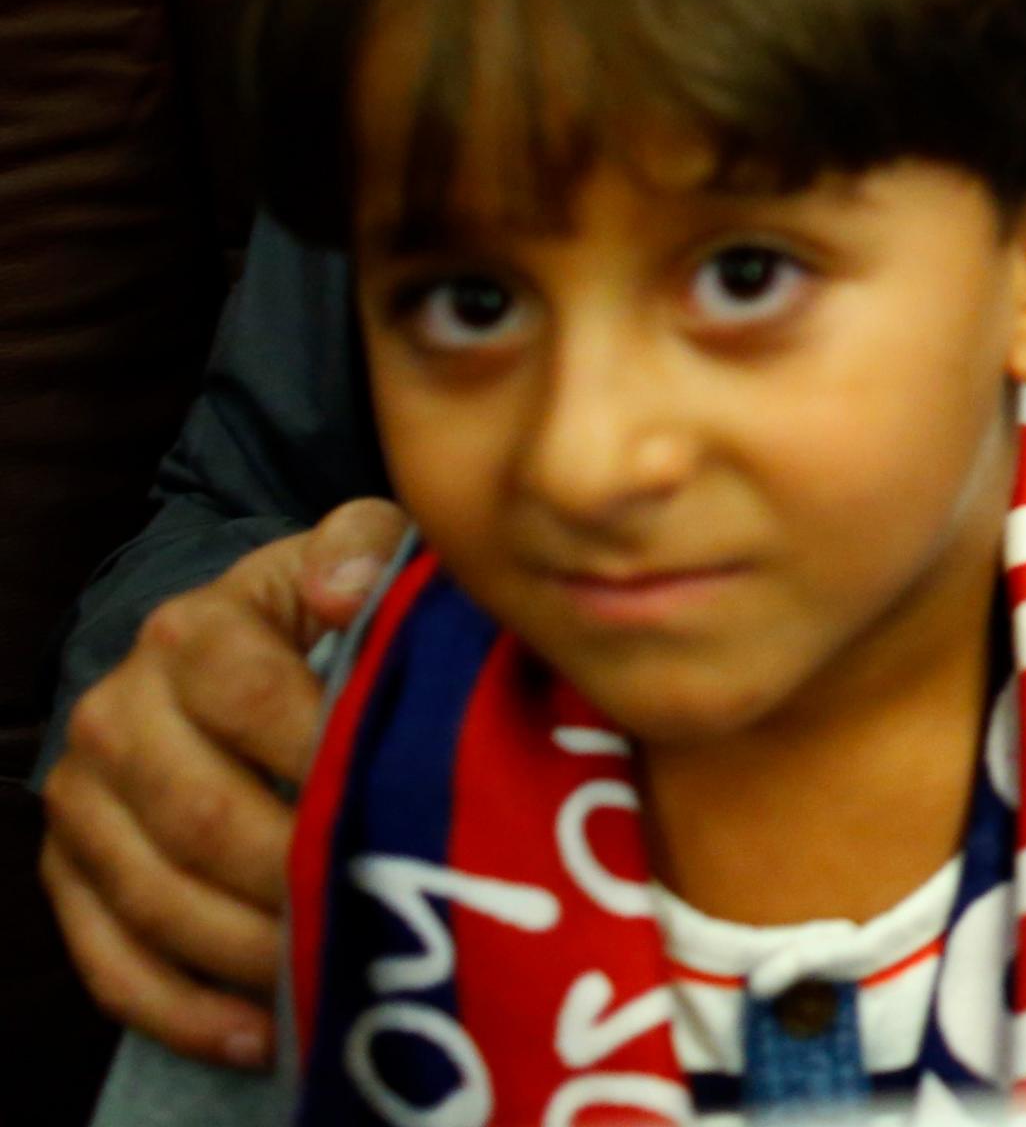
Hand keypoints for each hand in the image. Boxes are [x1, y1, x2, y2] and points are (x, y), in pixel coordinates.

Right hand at [42, 500, 407, 1067]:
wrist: (225, 650)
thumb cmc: (321, 611)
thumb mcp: (352, 553)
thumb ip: (364, 550)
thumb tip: (352, 587)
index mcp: (192, 631)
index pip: (247, 695)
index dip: (322, 749)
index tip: (401, 793)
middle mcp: (116, 713)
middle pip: (201, 813)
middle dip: (296, 870)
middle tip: (381, 904)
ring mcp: (82, 801)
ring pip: (155, 897)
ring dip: (249, 948)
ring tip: (336, 969)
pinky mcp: (68, 873)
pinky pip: (109, 959)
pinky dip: (183, 1007)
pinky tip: (260, 1031)